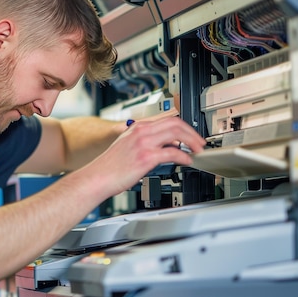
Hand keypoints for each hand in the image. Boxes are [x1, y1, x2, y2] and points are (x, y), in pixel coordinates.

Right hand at [85, 116, 205, 194]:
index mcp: (138, 127)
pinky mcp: (146, 157)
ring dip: (192, 141)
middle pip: (175, 123)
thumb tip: (168, 146)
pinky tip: (187, 161)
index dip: (184, 126)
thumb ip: (147, 142)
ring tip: (198, 150)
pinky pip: (173, 152)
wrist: (98, 177)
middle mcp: (141, 132)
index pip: (167, 119)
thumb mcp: (128, 146)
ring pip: (176, 133)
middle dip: (192, 132)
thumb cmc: (111, 166)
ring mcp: (144, 143)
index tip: (191, 135)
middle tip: (199, 142)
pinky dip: (184, 156)